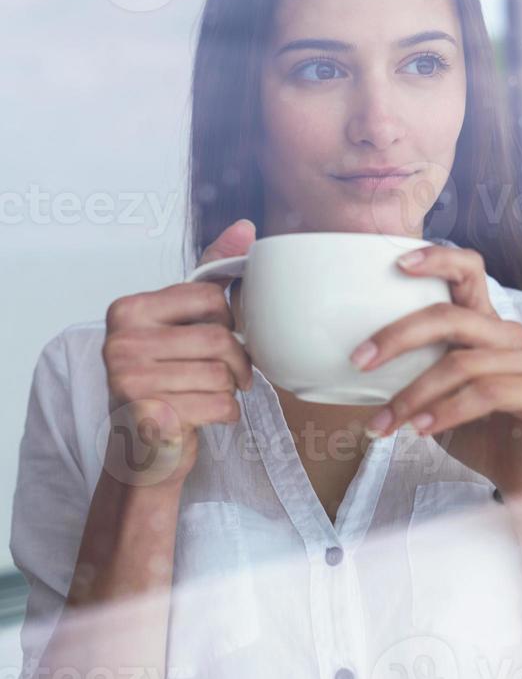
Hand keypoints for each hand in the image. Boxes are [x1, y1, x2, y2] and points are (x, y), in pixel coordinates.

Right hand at [101, 218, 255, 487]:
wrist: (143, 450)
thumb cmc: (166, 381)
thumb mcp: (182, 321)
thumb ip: (210, 273)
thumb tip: (245, 227)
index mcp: (128, 309)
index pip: (209, 297)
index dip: (227, 322)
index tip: (219, 337)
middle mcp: (120, 341)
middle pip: (218, 339)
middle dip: (237, 362)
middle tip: (231, 374)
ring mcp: (128, 380)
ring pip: (221, 375)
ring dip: (231, 390)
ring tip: (214, 394)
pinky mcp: (148, 416)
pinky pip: (218, 404)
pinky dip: (226, 413)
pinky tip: (208, 415)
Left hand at [350, 244, 521, 499]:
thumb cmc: (474, 431)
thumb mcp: (435, 393)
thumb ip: (415, 367)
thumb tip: (356, 359)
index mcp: (485, 323)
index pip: (468, 270)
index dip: (437, 259)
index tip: (396, 264)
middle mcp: (510, 334)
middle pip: (450, 317)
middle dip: (398, 337)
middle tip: (359, 361)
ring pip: (461, 363)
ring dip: (413, 395)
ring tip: (385, 422)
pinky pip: (486, 393)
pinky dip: (445, 412)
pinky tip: (419, 430)